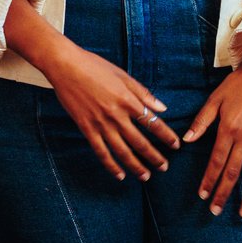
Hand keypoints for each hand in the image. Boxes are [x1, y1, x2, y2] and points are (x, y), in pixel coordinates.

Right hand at [44, 41, 177, 181]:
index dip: (166, 136)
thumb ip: (143, 93)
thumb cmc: (94, 66)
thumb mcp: (122, 75)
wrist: (65, 66)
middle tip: (164, 167)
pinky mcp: (86, 128)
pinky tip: (120, 175)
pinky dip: (111, 165)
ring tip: (146, 176)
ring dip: (136, 166)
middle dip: (155, 157)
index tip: (175, 145)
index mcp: (127, 100)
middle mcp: (116, 115)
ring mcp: (100, 124)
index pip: (153, 123)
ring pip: (122, 152)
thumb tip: (163, 108)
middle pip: (140, 142)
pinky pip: (101, 152)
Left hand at [182, 44, 241, 217]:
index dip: (209, 180)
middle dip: (223, 194)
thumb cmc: (237, 87)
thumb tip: (185, 140)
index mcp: (228, 130)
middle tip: (215, 211)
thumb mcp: (215, 100)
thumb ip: (201, 122)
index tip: (202, 196)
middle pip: (233, 173)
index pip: (216, 161)